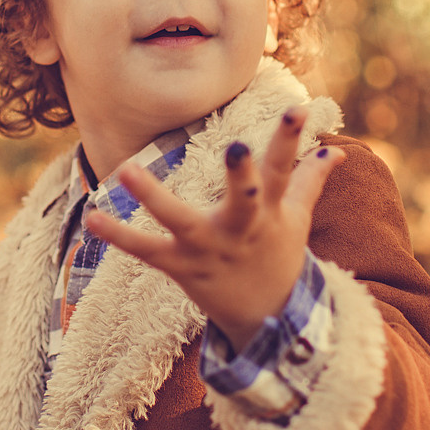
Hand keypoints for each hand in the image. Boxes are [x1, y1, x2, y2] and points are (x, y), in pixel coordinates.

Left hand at [84, 106, 343, 350]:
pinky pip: (147, 252)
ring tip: (127, 169)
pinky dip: (119, 236)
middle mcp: (241, 229)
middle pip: (244, 201)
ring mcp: (210, 250)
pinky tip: (92, 216)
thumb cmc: (278, 256)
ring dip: (154, 198)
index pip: (284, 169)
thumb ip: (310, 180)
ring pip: (182, 223)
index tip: (297, 108)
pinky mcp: (182, 269)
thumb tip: (337, 150)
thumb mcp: (296, 219)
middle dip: (241, 176)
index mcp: (270, 212)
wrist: (266, 321)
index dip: (290, 139)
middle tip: (235, 147)